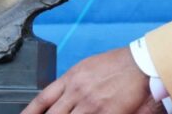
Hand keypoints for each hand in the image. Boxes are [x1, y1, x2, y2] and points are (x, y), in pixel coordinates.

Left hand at [21, 47, 162, 113]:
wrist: (142, 63)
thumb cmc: (118, 64)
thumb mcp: (88, 67)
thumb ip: (74, 83)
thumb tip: (62, 97)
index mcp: (71, 78)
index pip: (43, 98)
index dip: (30, 112)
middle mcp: (77, 91)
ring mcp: (90, 103)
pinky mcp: (107, 113)